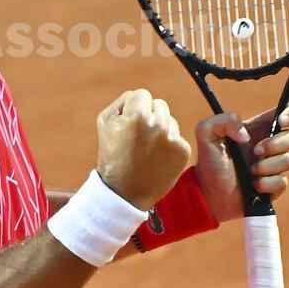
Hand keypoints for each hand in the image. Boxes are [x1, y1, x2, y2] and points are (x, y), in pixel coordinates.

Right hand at [96, 89, 191, 210]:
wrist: (125, 193)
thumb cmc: (112, 156)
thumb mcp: (105, 123)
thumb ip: (122, 102)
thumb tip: (137, 96)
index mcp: (138, 114)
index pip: (142, 94)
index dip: (134, 108)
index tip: (130, 123)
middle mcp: (158, 123)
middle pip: (159, 105)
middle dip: (150, 116)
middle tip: (139, 137)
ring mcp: (172, 138)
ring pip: (170, 120)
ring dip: (161, 130)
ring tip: (147, 149)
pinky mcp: (183, 151)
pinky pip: (177, 137)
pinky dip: (169, 146)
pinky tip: (157, 158)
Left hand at [194, 103, 288, 222]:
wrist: (208, 195)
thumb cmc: (209, 162)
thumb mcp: (206, 133)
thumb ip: (225, 120)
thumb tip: (247, 136)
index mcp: (257, 128)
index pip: (286, 112)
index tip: (280, 122)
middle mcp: (269, 145)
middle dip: (276, 144)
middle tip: (256, 151)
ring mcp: (273, 166)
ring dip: (269, 166)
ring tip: (251, 171)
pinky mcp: (274, 186)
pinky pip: (282, 181)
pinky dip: (267, 183)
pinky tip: (253, 185)